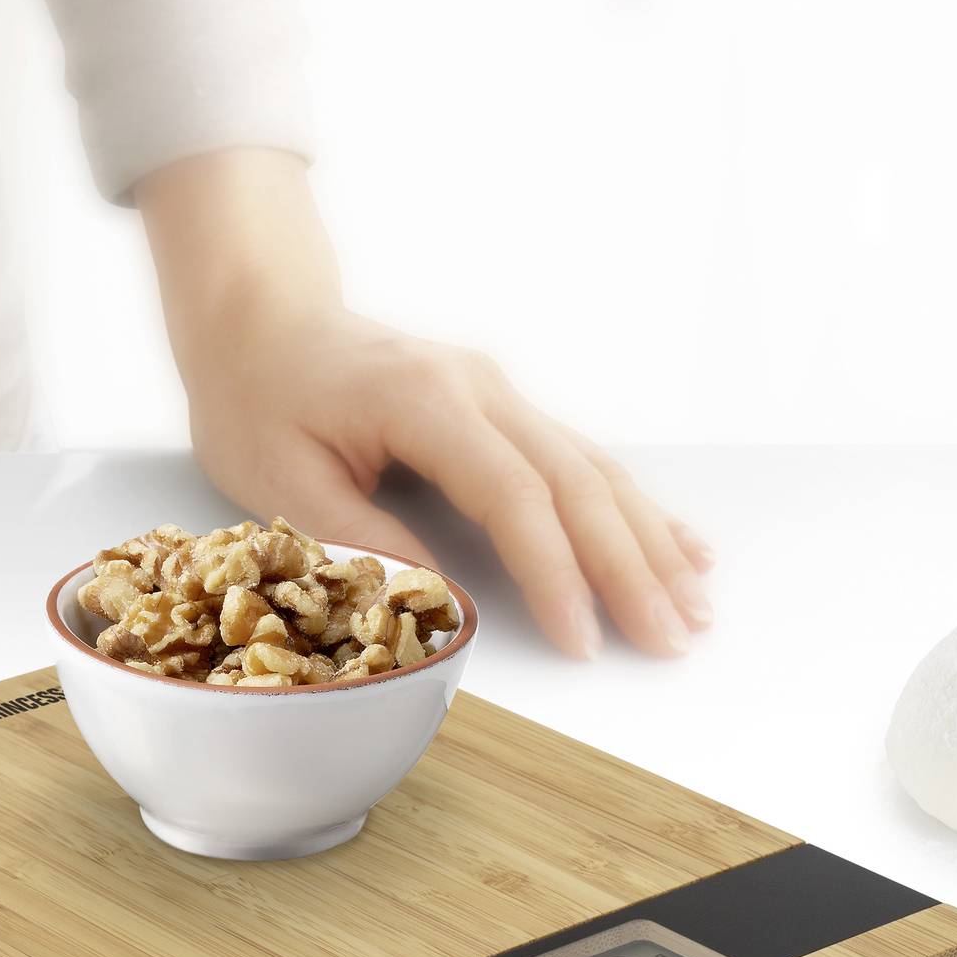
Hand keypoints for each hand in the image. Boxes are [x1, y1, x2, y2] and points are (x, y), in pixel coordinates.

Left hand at [136, 151, 712, 660]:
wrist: (263, 317)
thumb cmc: (260, 396)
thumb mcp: (280, 479)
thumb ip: (362, 539)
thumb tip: (442, 600)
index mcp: (425, 400)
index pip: (514, 496)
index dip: (557, 573)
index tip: (583, 640)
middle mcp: (483, 388)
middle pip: (579, 483)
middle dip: (632, 567)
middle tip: (672, 637)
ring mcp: (503, 393)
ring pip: (598, 470)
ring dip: (652, 541)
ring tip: (696, 604)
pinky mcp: (509, 408)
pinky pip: (588, 460)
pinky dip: (638, 509)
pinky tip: (683, 546)